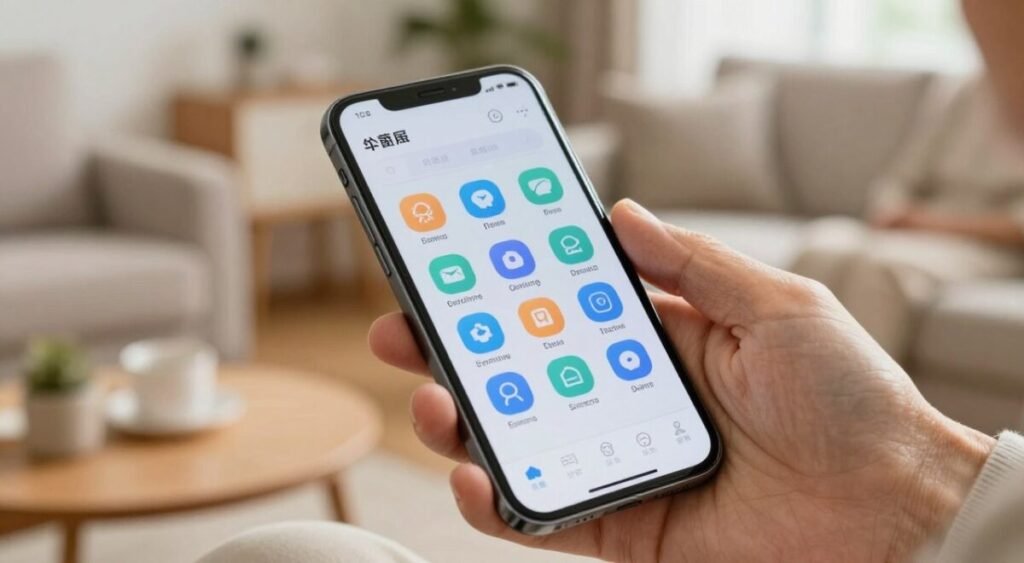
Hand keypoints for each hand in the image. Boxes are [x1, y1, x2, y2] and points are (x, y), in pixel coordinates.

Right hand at [368, 200, 993, 561]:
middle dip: (456, 351)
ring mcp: (619, 460)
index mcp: (660, 342)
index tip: (451, 263)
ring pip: (520, 441)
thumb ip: (693, 264)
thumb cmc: (850, 399)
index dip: (505, 287)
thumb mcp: (778, 308)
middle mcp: (628, 398)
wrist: (893, 507)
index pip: (561, 308)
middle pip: (522, 373)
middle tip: (404, 329)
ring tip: (433, 401)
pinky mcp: (623, 525)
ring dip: (461, 422)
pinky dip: (499, 500)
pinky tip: (473, 474)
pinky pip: (545, 514)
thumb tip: (619, 216)